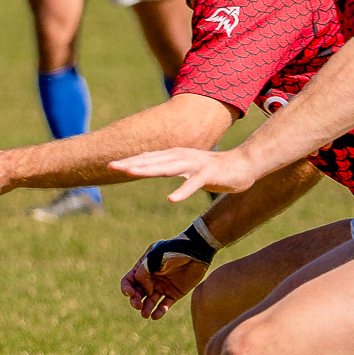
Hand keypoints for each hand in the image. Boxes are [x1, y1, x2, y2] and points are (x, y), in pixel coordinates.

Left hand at [109, 147, 259, 202]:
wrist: (243, 165)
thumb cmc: (211, 168)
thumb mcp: (185, 166)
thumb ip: (167, 165)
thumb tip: (147, 164)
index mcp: (174, 155)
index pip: (147, 157)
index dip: (129, 161)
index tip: (110, 165)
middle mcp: (181, 157)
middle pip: (152, 161)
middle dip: (132, 163)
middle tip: (111, 166)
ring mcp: (194, 165)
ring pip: (168, 168)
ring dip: (149, 170)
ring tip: (131, 173)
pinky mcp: (208, 175)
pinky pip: (193, 184)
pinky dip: (182, 191)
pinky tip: (171, 199)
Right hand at [119, 248, 206, 321]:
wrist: (198, 253)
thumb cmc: (176, 251)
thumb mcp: (157, 257)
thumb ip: (145, 271)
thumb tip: (142, 288)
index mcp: (143, 267)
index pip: (129, 279)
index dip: (126, 287)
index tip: (130, 293)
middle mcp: (151, 278)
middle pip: (138, 292)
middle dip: (135, 300)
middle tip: (138, 306)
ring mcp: (162, 286)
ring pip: (150, 300)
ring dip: (146, 308)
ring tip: (146, 315)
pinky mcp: (174, 294)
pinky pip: (164, 304)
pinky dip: (159, 311)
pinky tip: (155, 316)